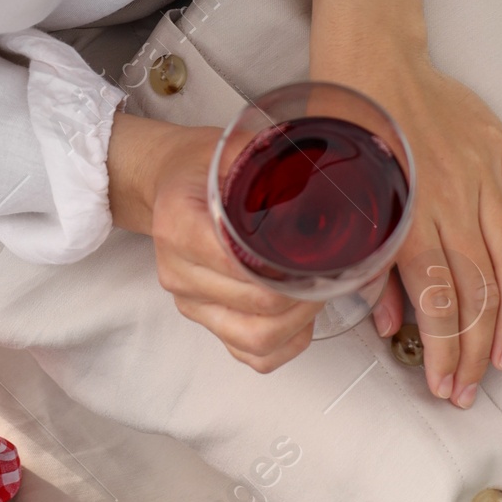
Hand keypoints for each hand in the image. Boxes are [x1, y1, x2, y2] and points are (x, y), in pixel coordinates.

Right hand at [107, 112, 317, 372]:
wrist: (169, 182)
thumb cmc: (200, 167)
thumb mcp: (231, 146)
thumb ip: (269, 157)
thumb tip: (323, 169)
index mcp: (178, 225)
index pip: (236, 265)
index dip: (286, 270)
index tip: (319, 259)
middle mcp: (178, 270)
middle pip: (253, 307)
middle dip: (304, 297)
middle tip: (333, 275)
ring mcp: (189, 301)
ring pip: (252, 340)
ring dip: (297, 325)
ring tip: (319, 296)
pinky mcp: (203, 320)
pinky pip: (249, 355)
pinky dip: (283, 345)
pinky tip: (299, 320)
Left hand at [323, 40, 501, 404]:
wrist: (368, 58)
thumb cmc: (345, 130)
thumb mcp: (340, 201)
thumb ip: (367, 266)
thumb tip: (387, 323)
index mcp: (407, 220)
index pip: (439, 305)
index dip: (446, 354)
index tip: (446, 387)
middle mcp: (450, 204)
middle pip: (477, 293)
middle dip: (476, 351)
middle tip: (473, 390)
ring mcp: (481, 175)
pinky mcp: (500, 148)